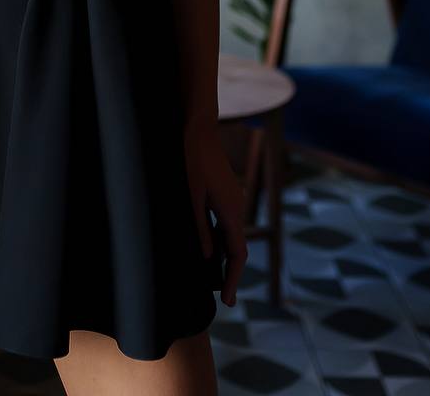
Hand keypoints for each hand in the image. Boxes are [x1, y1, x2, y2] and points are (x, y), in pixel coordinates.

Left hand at [183, 119, 247, 307]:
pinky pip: (227, 224)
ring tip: (213, 278)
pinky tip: (208, 247)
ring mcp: (232, 199)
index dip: (234, 280)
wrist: (198, 128)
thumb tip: (209, 258)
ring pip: (232, 236)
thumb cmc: (191, 160)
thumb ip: (200, 228)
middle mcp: (237, 207)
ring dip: (225, 257)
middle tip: (224, 297)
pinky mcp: (225, 193)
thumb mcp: (191, 197)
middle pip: (238, 249)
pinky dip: (221, 240)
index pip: (238, 255)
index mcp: (231, 211)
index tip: (229, 302)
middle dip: (231, 273)